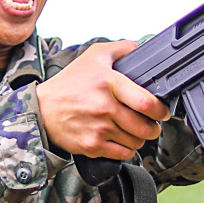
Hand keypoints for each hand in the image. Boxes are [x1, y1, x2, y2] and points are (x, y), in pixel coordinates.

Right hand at [37, 40, 169, 159]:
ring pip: (136, 142)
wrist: (41, 110)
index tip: (162, 111)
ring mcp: (99, 128)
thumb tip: (139, 48)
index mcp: (108, 82)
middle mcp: (104, 107)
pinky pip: (123, 154)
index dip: (160, 110)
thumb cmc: (68, 84)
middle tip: (151, 124)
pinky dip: (127, 149)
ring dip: (140, 138)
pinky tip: (121, 140)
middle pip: (144, 127)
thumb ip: (120, 49)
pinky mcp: (92, 146)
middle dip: (153, 128)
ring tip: (133, 131)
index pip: (146, 102)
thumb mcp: (93, 57)